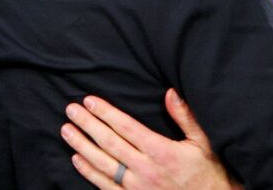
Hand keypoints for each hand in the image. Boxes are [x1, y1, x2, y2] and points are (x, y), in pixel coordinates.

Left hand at [60, 89, 239, 189]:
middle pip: (109, 143)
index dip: (106, 113)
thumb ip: (185, 116)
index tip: (90, 101)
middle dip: (88, 124)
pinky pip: (105, 186)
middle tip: (70, 110)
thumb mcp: (201, 140)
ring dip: (82, 145)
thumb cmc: (206, 171)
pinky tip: (76, 159)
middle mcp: (145, 169)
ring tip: (66, 130)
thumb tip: (170, 92)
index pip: (126, 127)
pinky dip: (88, 172)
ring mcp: (136, 187)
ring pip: (103, 164)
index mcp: (161, 151)